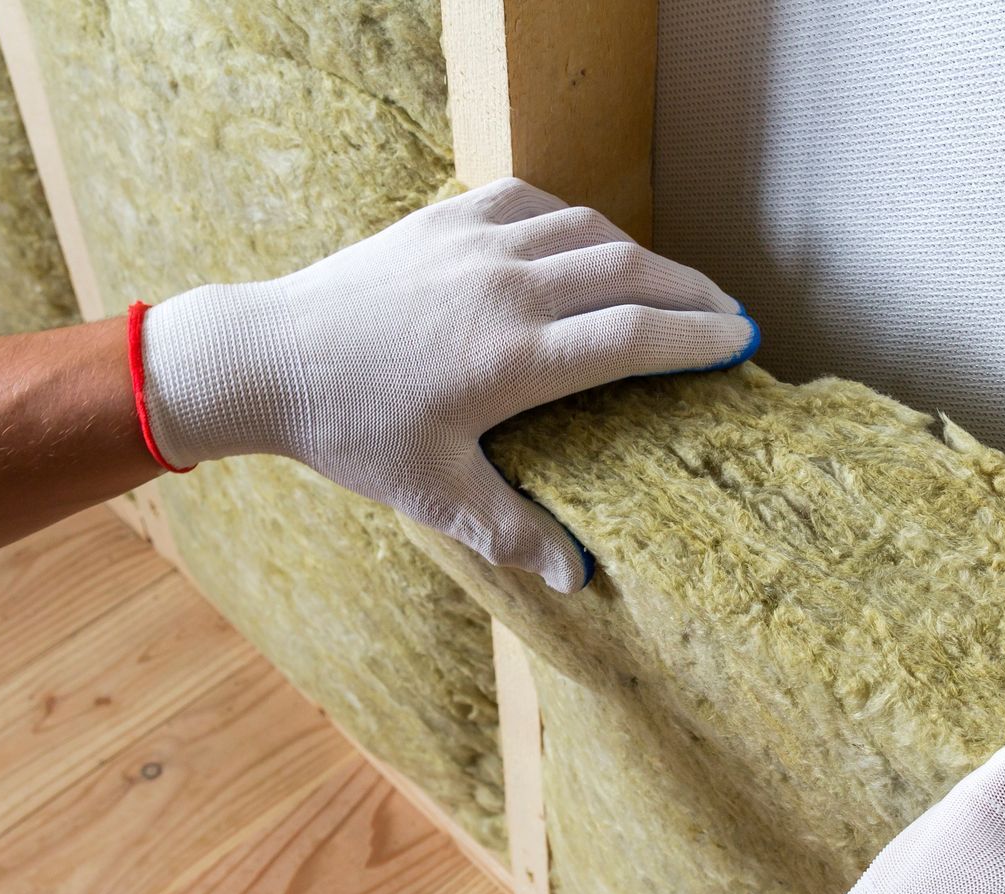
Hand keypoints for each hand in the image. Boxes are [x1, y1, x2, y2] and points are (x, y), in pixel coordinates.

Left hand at [135, 177, 758, 591]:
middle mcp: (507, 287)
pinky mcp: (443, 217)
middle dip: (691, 289)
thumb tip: (576, 580)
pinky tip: (583, 240)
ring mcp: (475, 243)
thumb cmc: (349, 431)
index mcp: (516, 356)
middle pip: (630, 271)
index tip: (740, 342)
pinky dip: (573, 218)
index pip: (636, 335)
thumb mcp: (433, 492)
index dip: (698, 336)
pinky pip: (531, 202)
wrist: (263, 357)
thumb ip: (509, 531)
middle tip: (728, 310)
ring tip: (668, 283)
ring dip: (640, 254)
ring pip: (587, 230)